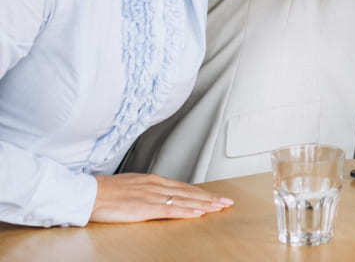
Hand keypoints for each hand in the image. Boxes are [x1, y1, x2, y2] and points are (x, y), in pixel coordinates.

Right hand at [90, 173, 232, 222]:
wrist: (89, 193)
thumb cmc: (106, 191)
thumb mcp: (133, 186)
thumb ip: (148, 191)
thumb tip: (159, 196)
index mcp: (153, 181)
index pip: (184, 187)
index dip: (202, 193)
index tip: (215, 196)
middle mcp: (157, 186)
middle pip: (189, 193)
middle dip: (210, 198)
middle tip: (226, 202)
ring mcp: (152, 196)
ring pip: (185, 201)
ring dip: (205, 205)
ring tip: (220, 208)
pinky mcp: (145, 207)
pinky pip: (171, 210)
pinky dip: (187, 212)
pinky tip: (198, 214)